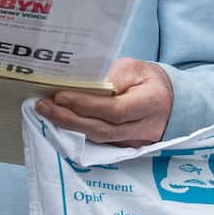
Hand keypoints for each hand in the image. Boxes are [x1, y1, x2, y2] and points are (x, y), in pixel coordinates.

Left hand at [35, 57, 173, 146]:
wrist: (170, 100)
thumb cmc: (148, 79)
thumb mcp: (135, 68)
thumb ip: (112, 76)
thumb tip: (84, 84)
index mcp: (151, 103)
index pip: (114, 110)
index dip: (85, 105)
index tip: (60, 96)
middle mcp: (146, 128)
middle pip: (103, 129)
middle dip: (69, 118)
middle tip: (43, 106)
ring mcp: (137, 141)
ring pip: (99, 139)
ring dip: (69, 126)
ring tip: (46, 111)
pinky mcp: (127, 146)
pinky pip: (100, 142)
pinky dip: (78, 131)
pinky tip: (60, 120)